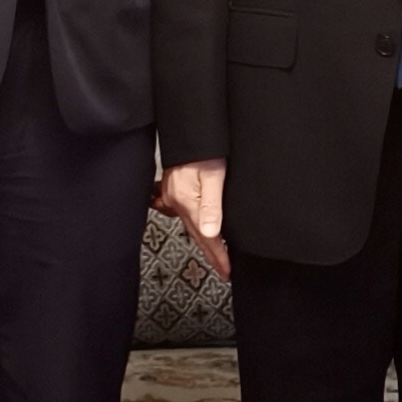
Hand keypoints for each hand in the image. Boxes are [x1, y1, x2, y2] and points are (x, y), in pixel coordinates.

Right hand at [156, 156, 229, 277]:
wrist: (188, 130)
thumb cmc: (203, 147)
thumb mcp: (213, 175)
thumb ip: (211, 205)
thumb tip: (212, 233)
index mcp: (187, 202)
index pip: (206, 237)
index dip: (218, 256)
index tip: (226, 271)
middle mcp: (178, 201)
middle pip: (197, 235)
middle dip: (212, 255)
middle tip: (223, 270)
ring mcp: (174, 195)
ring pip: (191, 226)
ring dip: (204, 242)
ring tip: (215, 255)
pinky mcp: (174, 189)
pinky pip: (186, 214)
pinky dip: (195, 226)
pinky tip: (200, 228)